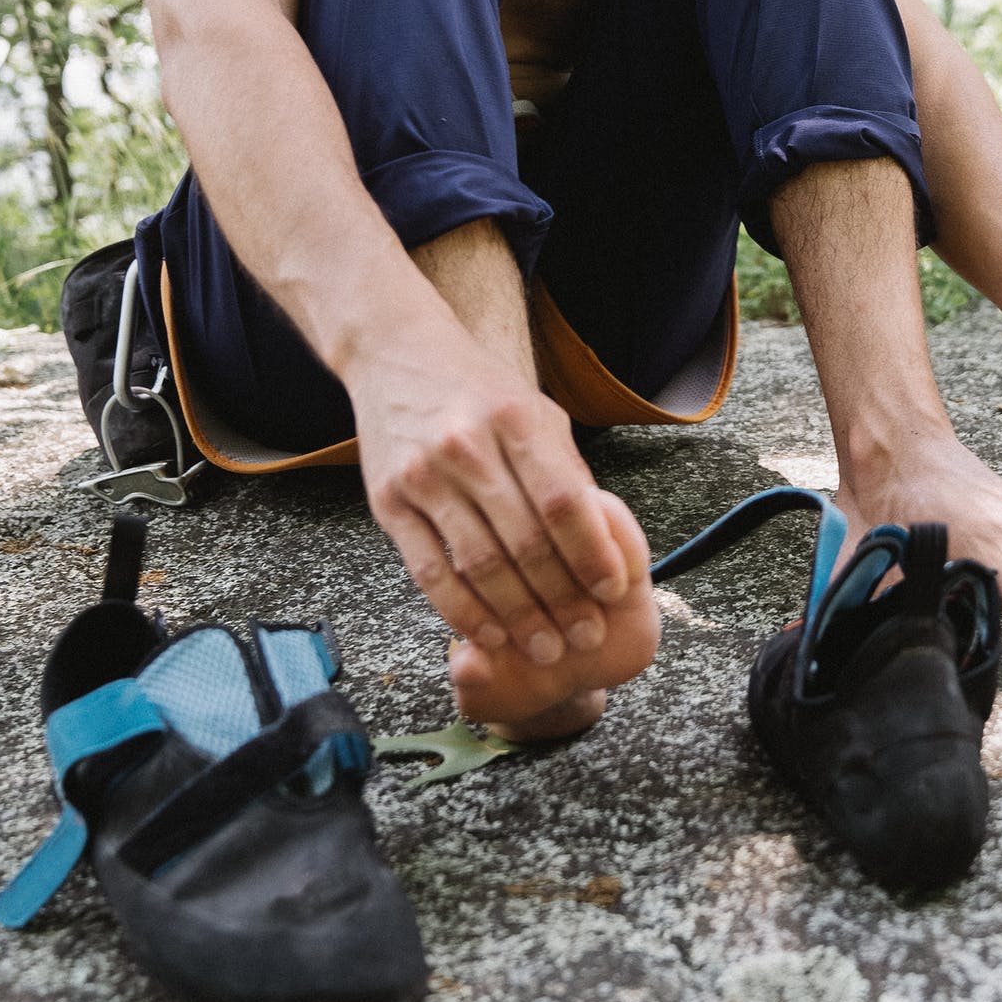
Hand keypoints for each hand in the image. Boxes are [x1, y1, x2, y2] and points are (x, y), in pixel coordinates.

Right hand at [345, 314, 637, 666]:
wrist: (396, 354)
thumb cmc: (479, 389)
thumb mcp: (535, 410)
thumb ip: (566, 471)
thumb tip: (606, 542)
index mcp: (516, 420)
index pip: (565, 502)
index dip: (593, 553)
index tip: (613, 592)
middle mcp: (469, 447)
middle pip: (525, 542)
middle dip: (562, 598)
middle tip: (586, 637)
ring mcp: (424, 476)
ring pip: (479, 564)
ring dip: (518, 615)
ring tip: (546, 647)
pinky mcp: (388, 502)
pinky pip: (429, 571)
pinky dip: (462, 610)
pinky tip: (489, 632)